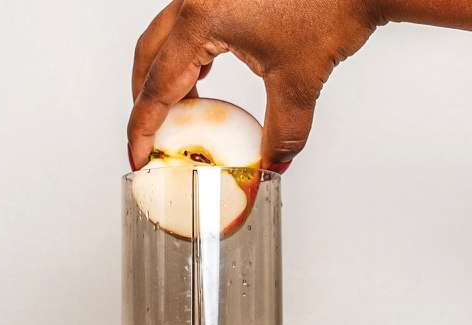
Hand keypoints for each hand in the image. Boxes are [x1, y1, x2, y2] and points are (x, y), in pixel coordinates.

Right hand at [128, 0, 384, 171]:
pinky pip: (191, 20)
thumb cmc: (333, 4)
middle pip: (149, 54)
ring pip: (168, 35)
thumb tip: (273, 162)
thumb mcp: (299, 82)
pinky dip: (190, 52)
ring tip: (182, 111)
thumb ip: (282, 132)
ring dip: (167, 73)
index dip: (143, 127)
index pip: (158, 85)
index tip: (138, 154)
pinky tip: (207, 72)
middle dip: (145, 98)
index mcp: (202, 18)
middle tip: (151, 135)